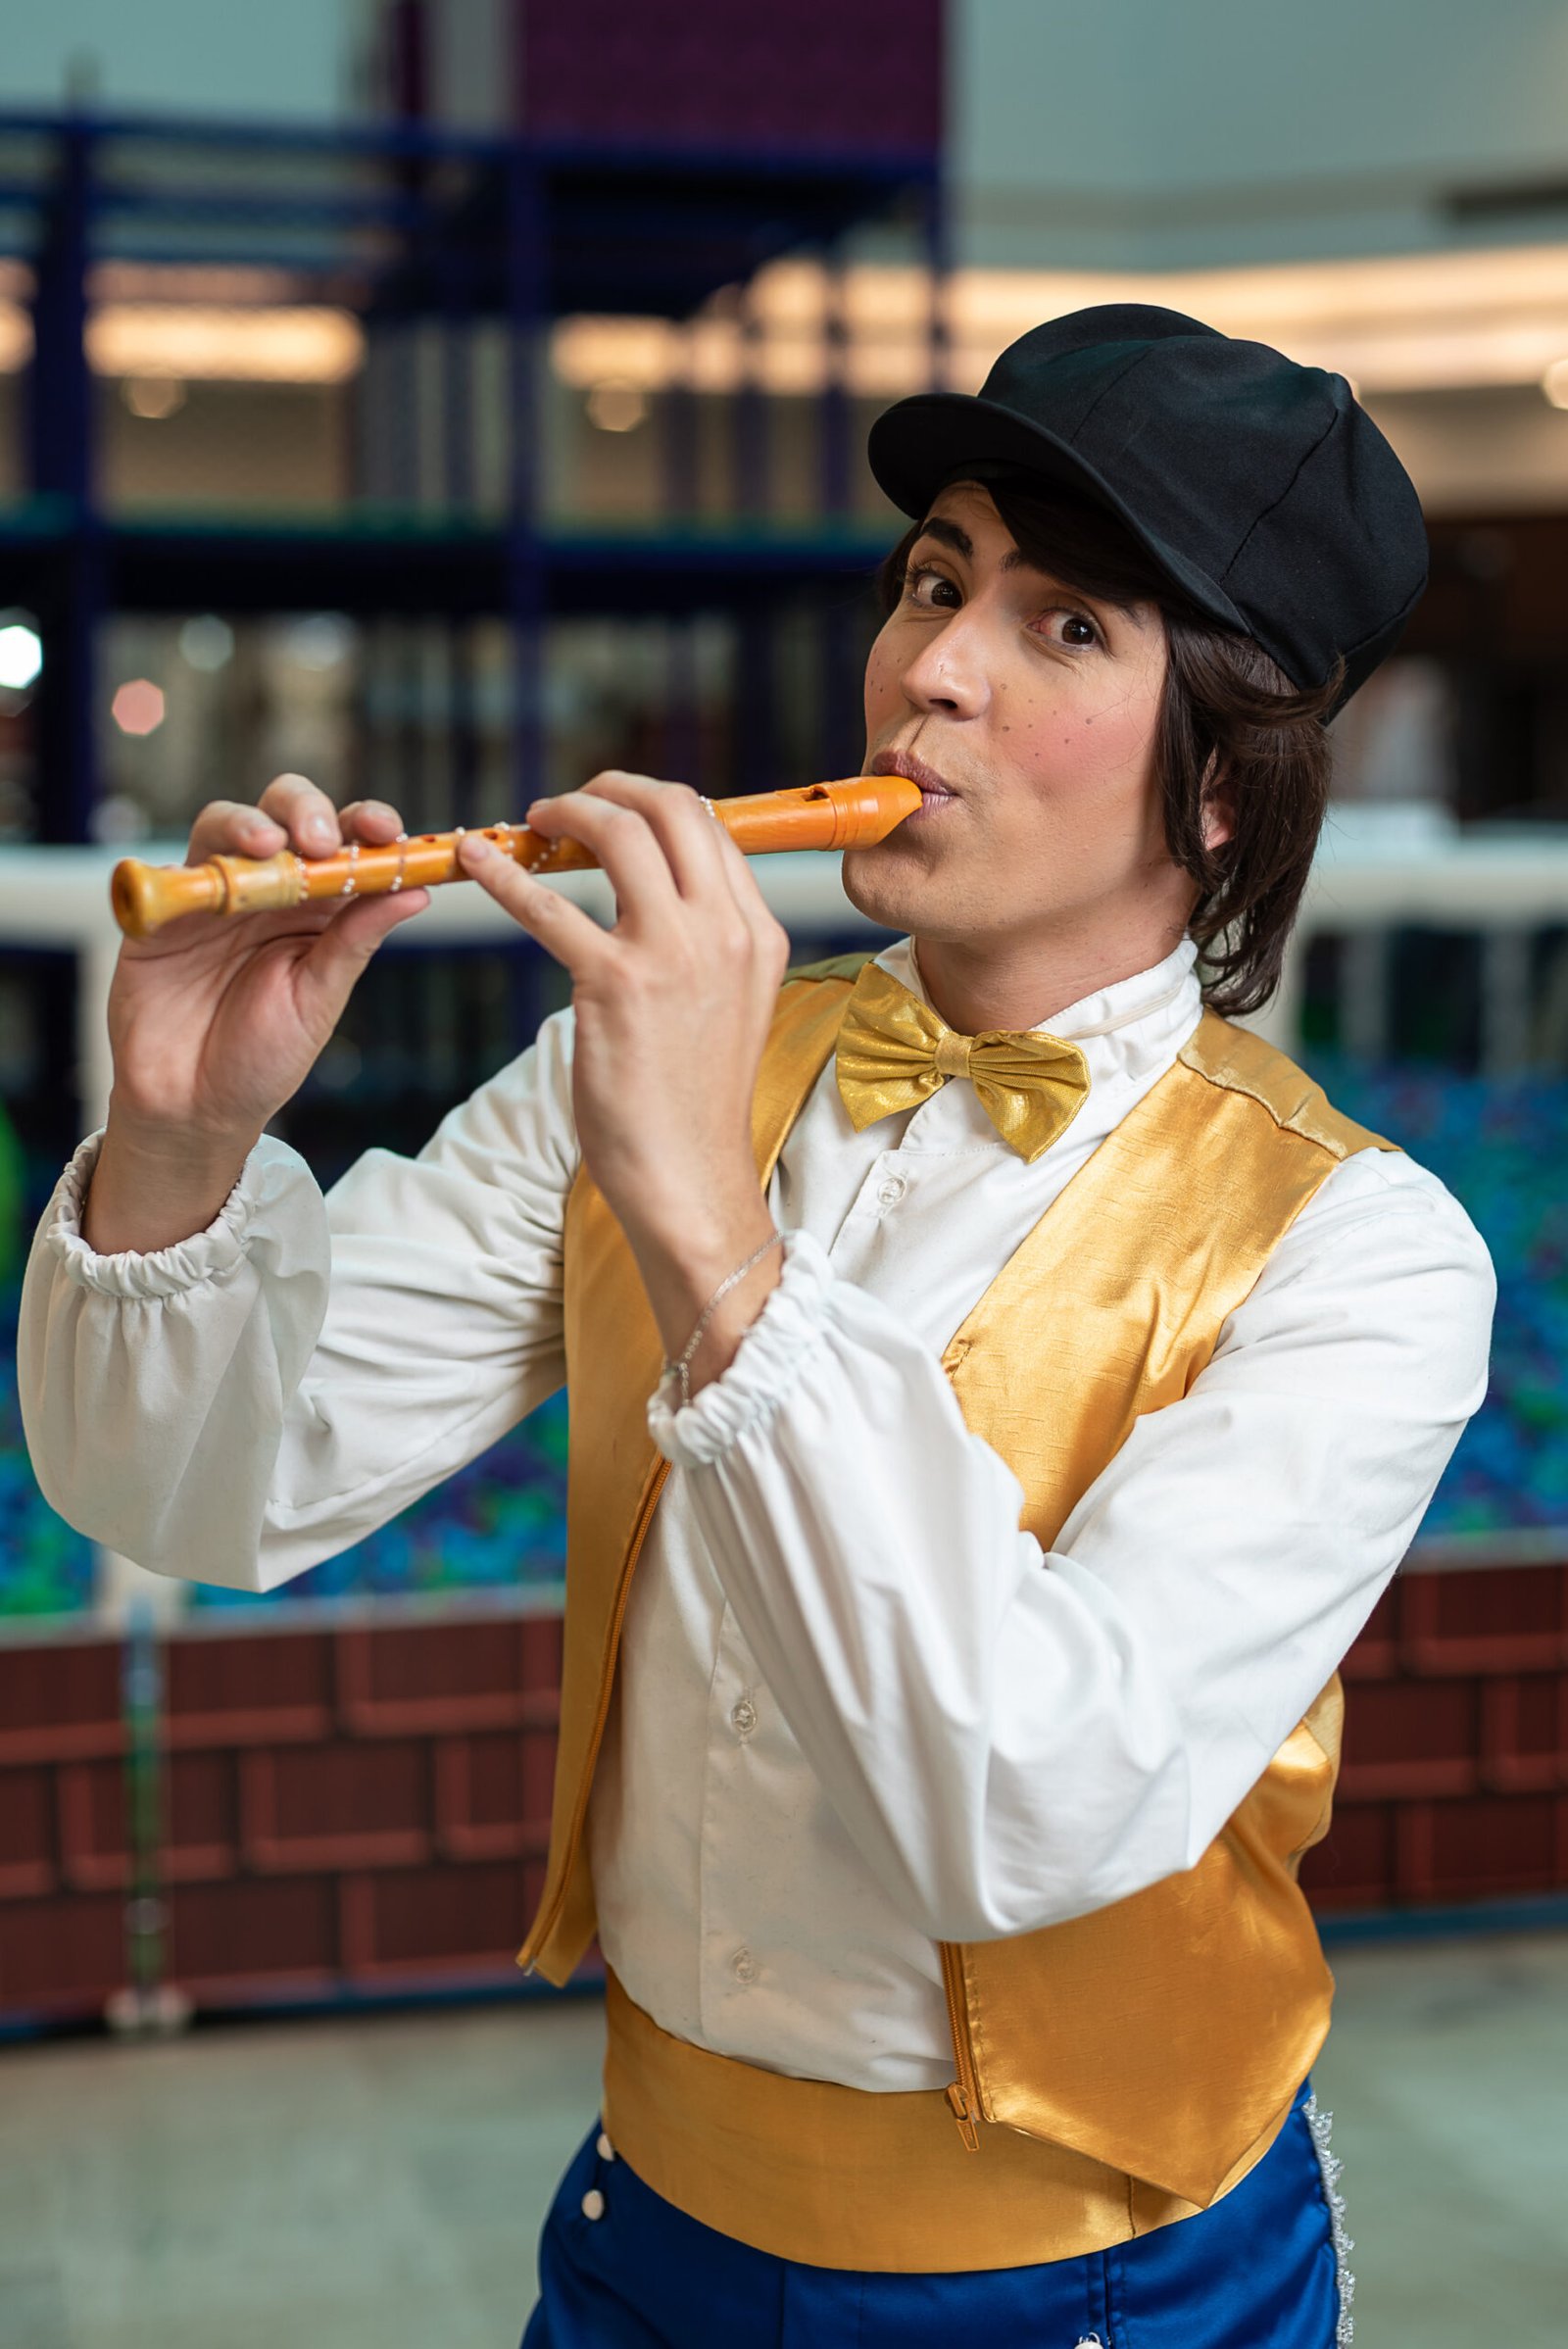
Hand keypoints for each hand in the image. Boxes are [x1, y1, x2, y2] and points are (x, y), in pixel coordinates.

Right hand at [85, 777, 427, 1252]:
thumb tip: (417, 892)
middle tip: (320, 841)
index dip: (368, 825)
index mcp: (319, 907)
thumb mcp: (318, 999)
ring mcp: (213, 895)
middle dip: (307, 810)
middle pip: (286, 814)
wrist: (192, 1106)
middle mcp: (268, 890)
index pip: (347, 844)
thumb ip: (355, 941)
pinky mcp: (162, 912)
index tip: (389, 832)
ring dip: (249, 824)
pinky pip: (170, 870)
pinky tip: (212, 882)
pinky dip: (191, 865)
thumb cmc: (262, 1058)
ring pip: (227, 824)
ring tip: (268, 846)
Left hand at [457, 773, 791, 1384]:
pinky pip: (549, 904)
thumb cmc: (694, 1104)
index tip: (609, 811)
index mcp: (759, 933)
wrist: (689, 1179)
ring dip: (562, 813)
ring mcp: (674, 954)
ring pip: (616, 834)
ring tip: (527, 824)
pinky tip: (474, 861)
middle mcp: (725, 931)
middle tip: (565, 805)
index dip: (651, 802)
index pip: (710, 826)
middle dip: (609, 788)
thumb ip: (706, 945)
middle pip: (671, 807)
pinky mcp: (615, 985)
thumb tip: (659, 897)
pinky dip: (503, 874)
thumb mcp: (729, 1006)